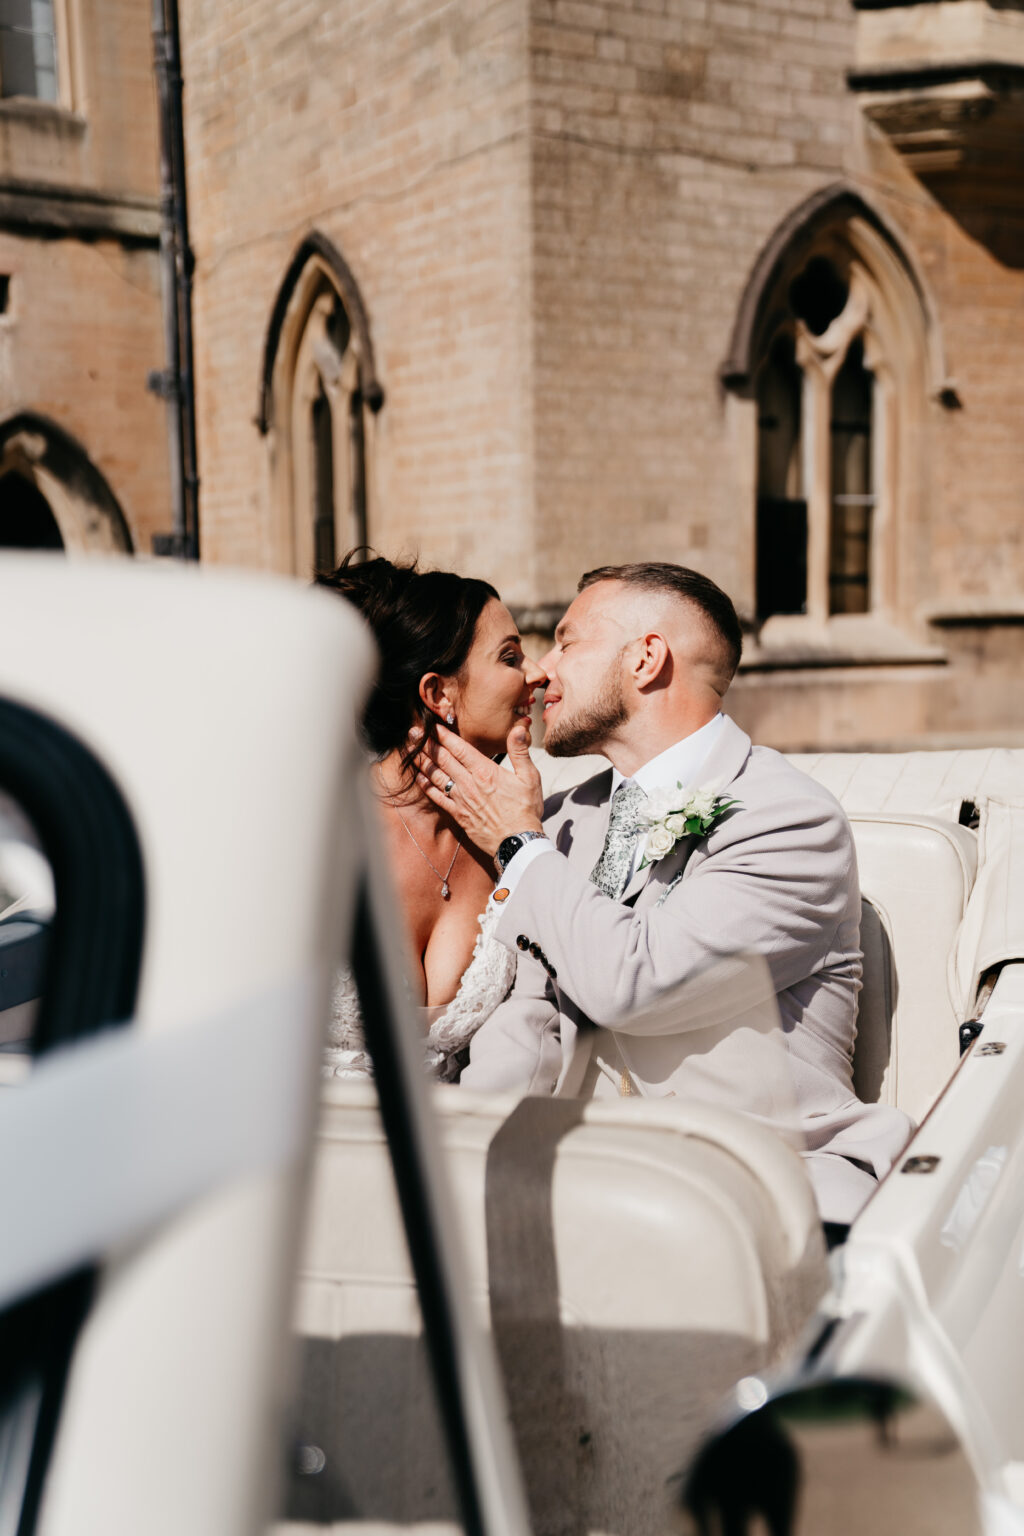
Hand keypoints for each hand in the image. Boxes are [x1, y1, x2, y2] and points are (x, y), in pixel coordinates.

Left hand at [415, 722, 543, 855]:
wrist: (517, 842)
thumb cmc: (525, 810)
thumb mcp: (530, 777)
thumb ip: (520, 752)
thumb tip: (518, 729)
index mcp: (485, 772)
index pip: (460, 748)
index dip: (444, 736)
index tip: (433, 726)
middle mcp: (469, 783)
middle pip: (443, 759)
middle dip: (427, 744)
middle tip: (414, 732)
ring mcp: (461, 799)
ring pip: (436, 776)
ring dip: (423, 761)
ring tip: (411, 750)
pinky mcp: (458, 814)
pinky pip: (438, 797)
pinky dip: (426, 786)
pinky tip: (419, 777)